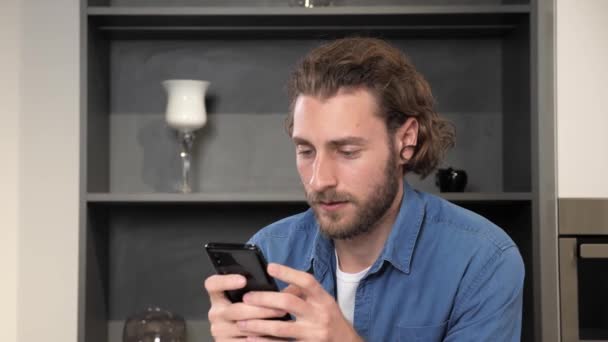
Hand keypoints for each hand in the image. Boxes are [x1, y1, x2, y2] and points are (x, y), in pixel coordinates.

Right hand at [204, 274, 288, 340]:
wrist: (245, 338)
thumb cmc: (253, 313)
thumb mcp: (254, 300)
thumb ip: (268, 291)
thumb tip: (294, 286)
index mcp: (219, 297)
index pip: (212, 284)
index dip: (226, 281)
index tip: (243, 279)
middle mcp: (215, 313)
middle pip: (235, 310)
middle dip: (261, 309)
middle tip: (281, 307)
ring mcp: (219, 331)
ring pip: (243, 327)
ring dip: (266, 325)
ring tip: (284, 320)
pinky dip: (263, 339)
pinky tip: (277, 336)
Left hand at [237, 263, 363, 341]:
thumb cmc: (331, 320)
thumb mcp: (324, 303)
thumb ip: (304, 294)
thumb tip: (278, 286)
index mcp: (323, 299)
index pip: (307, 282)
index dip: (288, 272)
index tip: (270, 267)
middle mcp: (319, 315)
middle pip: (289, 303)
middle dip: (264, 299)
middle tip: (246, 298)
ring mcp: (313, 334)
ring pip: (281, 328)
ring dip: (259, 324)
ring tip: (242, 321)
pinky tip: (250, 340)